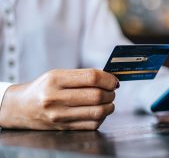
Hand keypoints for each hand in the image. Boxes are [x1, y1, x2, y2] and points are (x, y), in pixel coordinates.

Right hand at [0, 69, 118, 129]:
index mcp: (55, 80)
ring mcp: (59, 116)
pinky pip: (92, 124)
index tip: (113, 80)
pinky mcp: (64, 128)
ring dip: (109, 106)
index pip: (92, 78)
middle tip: (111, 90)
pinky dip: (102, 117)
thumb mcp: (58, 75)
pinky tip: (99, 111)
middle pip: (97, 96)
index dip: (108, 79)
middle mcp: (56, 98)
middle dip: (111, 93)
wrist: (22, 107)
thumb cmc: (44, 88)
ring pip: (98, 112)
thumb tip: (110, 79)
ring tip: (108, 101)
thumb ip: (83, 76)